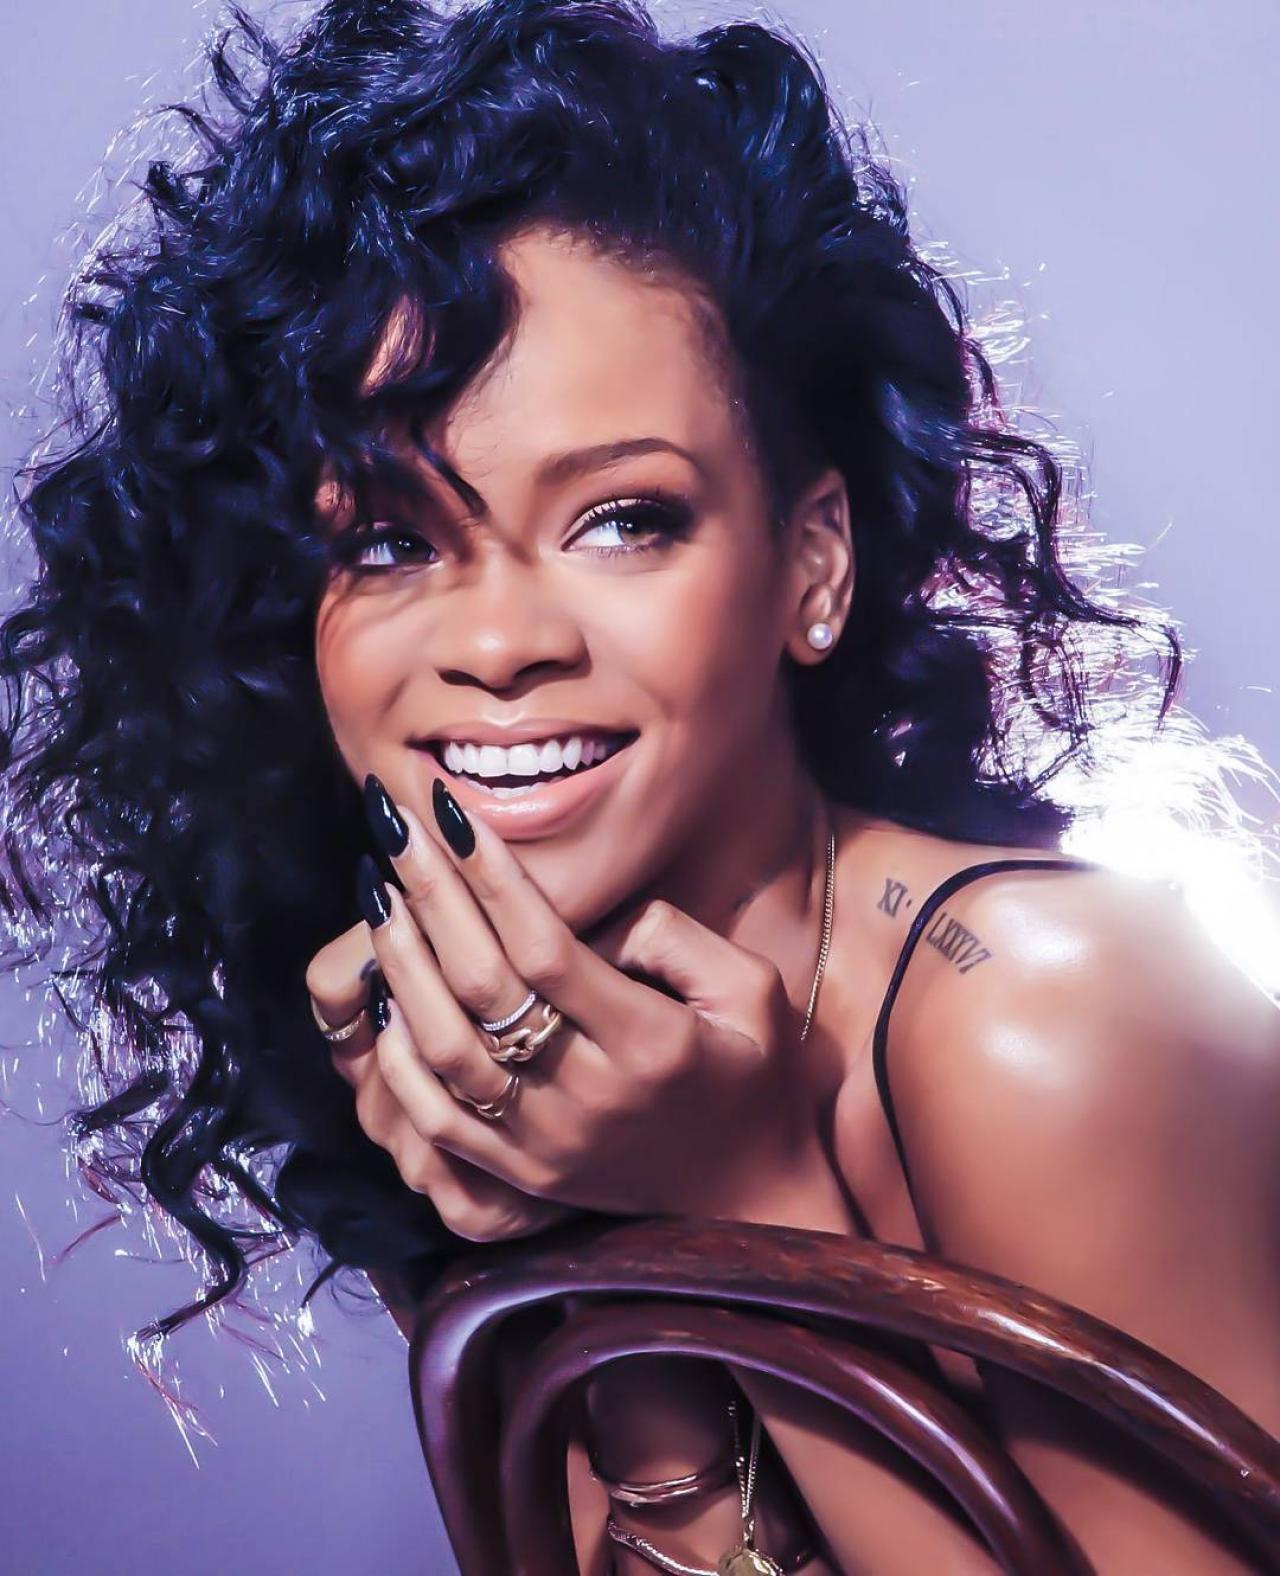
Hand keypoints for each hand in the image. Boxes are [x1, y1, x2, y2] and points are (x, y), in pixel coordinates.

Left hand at [311, 774, 824, 1221]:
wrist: (751, 1196)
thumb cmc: (754, 1074)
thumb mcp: (751, 991)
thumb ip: (674, 937)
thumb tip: (590, 915)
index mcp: (651, 1042)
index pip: (548, 949)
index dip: (492, 878)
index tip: (451, 814)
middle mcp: (590, 1096)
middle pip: (484, 987)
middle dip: (431, 897)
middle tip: (394, 826)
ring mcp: (547, 1144)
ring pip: (445, 1052)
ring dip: (401, 968)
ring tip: (379, 895)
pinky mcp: (521, 1177)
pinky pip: (436, 1119)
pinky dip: (397, 1057)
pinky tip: (382, 995)